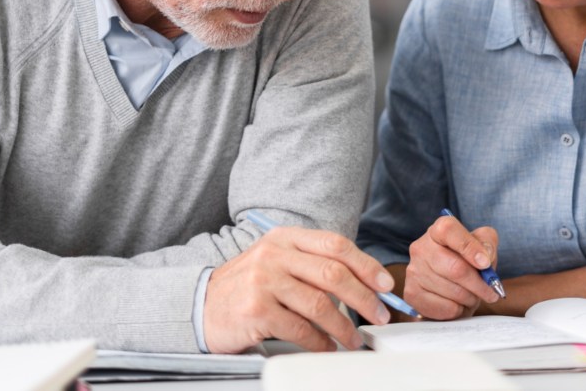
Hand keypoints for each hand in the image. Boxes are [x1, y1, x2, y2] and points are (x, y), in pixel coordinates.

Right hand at [203, 226, 393, 353]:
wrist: (200, 306)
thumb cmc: (248, 287)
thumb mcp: (276, 262)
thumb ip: (312, 266)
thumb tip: (363, 285)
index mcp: (285, 238)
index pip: (335, 245)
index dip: (366, 265)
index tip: (385, 285)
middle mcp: (274, 254)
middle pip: (333, 273)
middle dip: (364, 297)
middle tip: (379, 315)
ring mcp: (264, 281)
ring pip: (320, 304)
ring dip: (344, 326)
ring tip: (354, 339)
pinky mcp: (256, 310)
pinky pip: (300, 329)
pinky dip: (320, 342)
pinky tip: (326, 347)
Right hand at [403, 213, 499, 319]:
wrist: (448, 283)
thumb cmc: (466, 260)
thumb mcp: (482, 245)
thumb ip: (487, 243)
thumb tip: (485, 257)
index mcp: (438, 231)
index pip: (449, 231)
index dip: (469, 247)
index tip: (485, 264)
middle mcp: (421, 248)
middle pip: (455, 268)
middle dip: (479, 285)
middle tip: (491, 292)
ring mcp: (414, 271)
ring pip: (453, 291)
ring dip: (470, 298)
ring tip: (472, 296)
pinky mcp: (412, 293)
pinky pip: (445, 307)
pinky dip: (459, 310)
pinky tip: (458, 304)